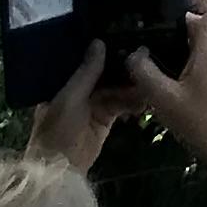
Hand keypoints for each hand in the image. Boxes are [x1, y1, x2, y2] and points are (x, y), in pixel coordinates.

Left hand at [25, 40, 132, 172]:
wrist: (60, 169)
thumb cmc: (58, 129)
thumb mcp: (70, 97)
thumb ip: (87, 72)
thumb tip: (99, 42)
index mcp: (62, 83)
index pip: (85, 62)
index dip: (104, 52)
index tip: (125, 37)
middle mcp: (78, 92)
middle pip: (104, 75)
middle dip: (122, 69)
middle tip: (145, 58)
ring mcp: (92, 106)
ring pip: (115, 90)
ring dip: (131, 87)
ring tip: (149, 80)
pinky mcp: (105, 120)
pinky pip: (121, 106)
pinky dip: (132, 103)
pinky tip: (145, 100)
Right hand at [126, 0, 206, 165]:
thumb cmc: (200, 122)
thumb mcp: (163, 98)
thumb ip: (145, 72)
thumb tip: (134, 53)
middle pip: (205, 24)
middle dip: (183, 15)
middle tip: (155, 12)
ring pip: (205, 43)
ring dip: (184, 36)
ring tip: (155, 37)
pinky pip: (206, 57)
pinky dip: (188, 52)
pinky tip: (167, 66)